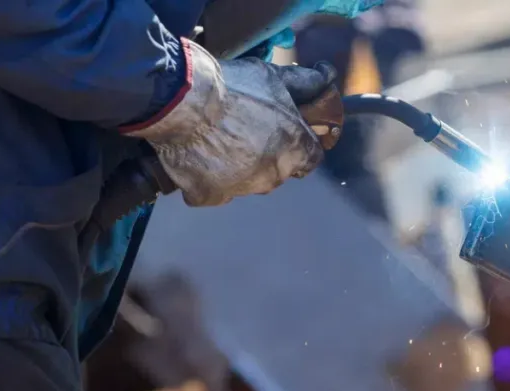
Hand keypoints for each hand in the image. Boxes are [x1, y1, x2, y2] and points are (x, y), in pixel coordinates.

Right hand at [124, 40, 338, 205]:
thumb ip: (305, 83)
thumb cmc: (232, 87)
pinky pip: (214, 192)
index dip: (298, 145)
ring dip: (239, 169)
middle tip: (245, 132)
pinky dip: (208, 180)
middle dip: (268, 156)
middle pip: (278, 170)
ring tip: (218, 142)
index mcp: (295, 148)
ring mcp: (243, 189)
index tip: (284, 135)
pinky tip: (198, 159)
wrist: (183, 101)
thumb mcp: (274, 77)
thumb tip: (326, 77)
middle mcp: (274, 174)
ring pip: (247, 183)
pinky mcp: (211, 196)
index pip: (311, 158)